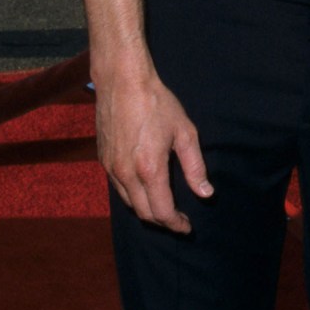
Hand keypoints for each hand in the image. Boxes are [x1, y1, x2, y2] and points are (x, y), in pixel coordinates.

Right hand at [94, 64, 213, 233]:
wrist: (121, 82)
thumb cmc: (157, 103)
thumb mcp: (185, 133)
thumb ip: (195, 167)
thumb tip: (205, 193)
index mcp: (149, 169)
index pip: (162, 212)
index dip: (176, 224)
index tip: (187, 226)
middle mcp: (126, 174)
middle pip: (144, 213)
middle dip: (163, 222)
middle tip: (178, 220)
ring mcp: (111, 167)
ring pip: (129, 203)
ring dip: (147, 211)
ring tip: (164, 208)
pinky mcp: (103, 159)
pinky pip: (118, 188)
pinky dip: (134, 196)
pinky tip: (146, 189)